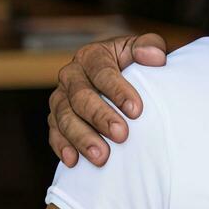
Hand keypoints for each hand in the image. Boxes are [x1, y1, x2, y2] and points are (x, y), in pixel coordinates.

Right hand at [46, 33, 167, 166]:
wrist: (117, 76)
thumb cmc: (133, 63)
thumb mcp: (142, 49)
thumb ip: (150, 46)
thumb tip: (154, 57)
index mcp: (91, 55)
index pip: (102, 72)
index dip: (118, 91)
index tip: (137, 110)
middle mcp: (71, 75)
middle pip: (81, 97)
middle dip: (101, 117)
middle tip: (122, 135)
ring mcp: (60, 98)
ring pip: (64, 118)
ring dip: (82, 138)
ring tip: (101, 157)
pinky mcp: (55, 119)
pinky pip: (54, 133)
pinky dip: (62, 147)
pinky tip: (74, 161)